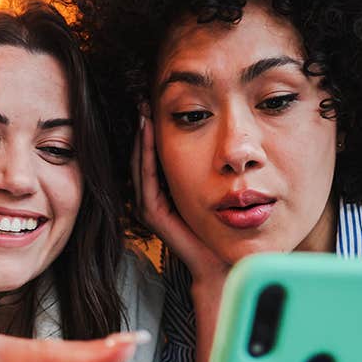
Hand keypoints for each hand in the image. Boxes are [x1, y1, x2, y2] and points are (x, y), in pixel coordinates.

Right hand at [131, 111, 227, 284]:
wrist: (220, 262)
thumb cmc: (220, 228)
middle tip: (144, 100)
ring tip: (144, 112)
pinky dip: (147, 156)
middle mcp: (151, 198)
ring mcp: (150, 206)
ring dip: (141, 138)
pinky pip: (148, 179)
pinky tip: (150, 135)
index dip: (152, 131)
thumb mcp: (211, 191)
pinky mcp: (154, 214)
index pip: (153, 155)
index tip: (155, 103)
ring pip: (141, 165)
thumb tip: (216, 139)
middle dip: (143, 128)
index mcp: (163, 192)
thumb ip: (206, 170)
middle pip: (142, 156)